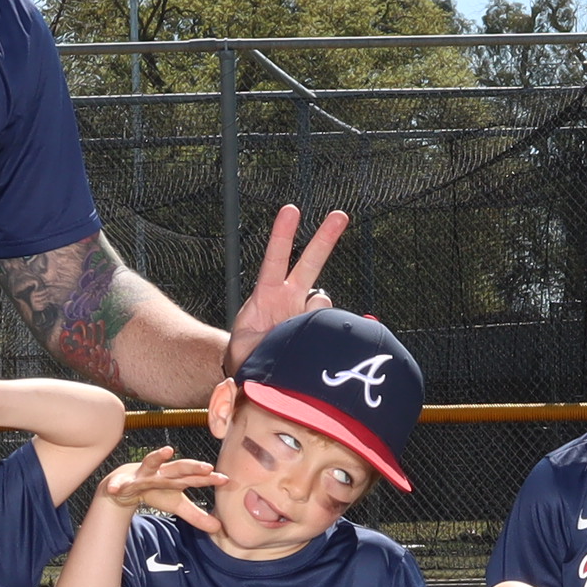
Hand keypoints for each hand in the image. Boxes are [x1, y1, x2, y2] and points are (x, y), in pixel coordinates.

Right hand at [99, 449, 214, 528]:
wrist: (127, 484)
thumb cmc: (156, 490)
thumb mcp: (177, 504)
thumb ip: (197, 515)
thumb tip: (219, 528)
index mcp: (176, 478)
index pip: (196, 478)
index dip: (210, 478)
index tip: (225, 479)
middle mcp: (162, 472)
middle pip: (179, 467)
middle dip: (193, 466)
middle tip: (207, 467)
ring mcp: (143, 475)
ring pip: (151, 464)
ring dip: (158, 457)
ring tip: (167, 451)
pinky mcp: (125, 481)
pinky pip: (119, 484)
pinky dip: (116, 486)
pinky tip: (113, 489)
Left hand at [221, 204, 355, 368]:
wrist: (262, 376)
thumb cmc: (249, 358)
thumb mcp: (246, 349)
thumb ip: (264, 342)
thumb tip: (292, 336)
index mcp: (266, 296)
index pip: (275, 260)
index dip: (282, 236)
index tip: (291, 210)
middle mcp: (290, 298)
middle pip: (310, 263)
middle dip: (325, 238)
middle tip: (340, 215)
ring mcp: (306, 312)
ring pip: (323, 304)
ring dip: (315, 317)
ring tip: (296, 338)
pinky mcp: (320, 328)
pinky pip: (332, 325)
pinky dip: (328, 333)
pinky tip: (315, 345)